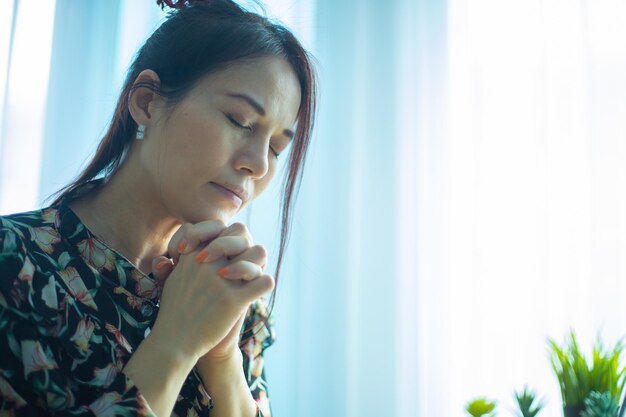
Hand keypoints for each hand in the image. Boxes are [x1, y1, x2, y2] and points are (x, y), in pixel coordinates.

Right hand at [149, 222, 272, 361]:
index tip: (219, 255)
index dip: (225, 237)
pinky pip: (265, 281)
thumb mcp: (172, 278)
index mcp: (193, 253)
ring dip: (257, 264)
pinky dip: (264, 286)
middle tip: (238, 264)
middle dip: (244, 245)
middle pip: (241, 232)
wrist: (175, 342)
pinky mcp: (234, 300)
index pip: (220, 226)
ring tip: (247, 279)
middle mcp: (208, 262)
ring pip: (259, 252)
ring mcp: (222, 280)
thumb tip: (190, 242)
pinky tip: (254, 293)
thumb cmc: (176, 310)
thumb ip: (184, 259)